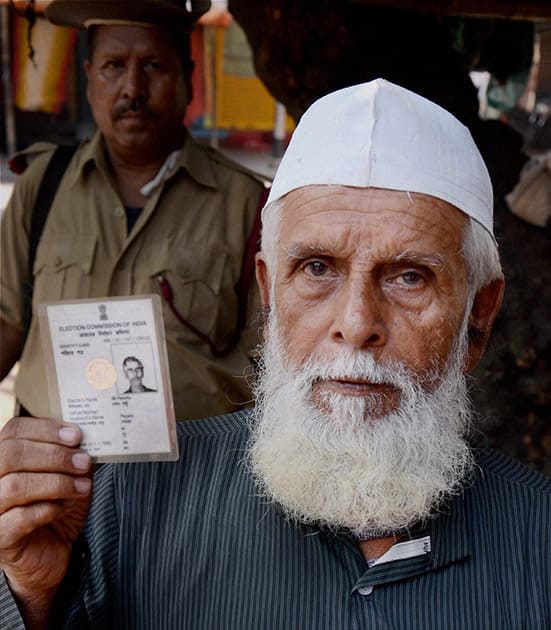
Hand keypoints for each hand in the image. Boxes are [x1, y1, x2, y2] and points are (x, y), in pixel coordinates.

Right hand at [0, 417, 91, 622]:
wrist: (53, 552)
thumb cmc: (56, 507)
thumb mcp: (68, 474)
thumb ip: (71, 454)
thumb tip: (80, 437)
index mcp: (4, 457)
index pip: (13, 430)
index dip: (46, 429)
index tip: (76, 436)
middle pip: (10, 454)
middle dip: (53, 456)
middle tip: (83, 462)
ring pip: (15, 486)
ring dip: (56, 482)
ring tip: (82, 486)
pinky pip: (20, 518)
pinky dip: (48, 508)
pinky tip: (64, 507)